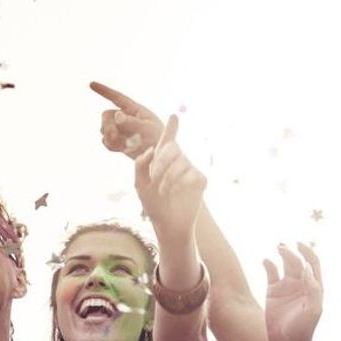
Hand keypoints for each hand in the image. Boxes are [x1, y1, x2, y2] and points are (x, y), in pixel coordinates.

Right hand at [90, 81, 162, 158]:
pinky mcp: (117, 141)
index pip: (116, 97)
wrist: (159, 155)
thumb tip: (116, 114)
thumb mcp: (147, 129)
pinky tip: (122, 149)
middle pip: (106, 116)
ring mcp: (119, 129)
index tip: (91, 83)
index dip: (104, 90)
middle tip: (113, 136)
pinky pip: (106, 142)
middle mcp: (124, 117)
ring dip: (112, 138)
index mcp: (133, 109)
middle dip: (108, 126)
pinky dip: (112, 146)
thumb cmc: (157, 139)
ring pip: (104, 130)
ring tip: (126, 145)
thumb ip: (131, 122)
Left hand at [135, 115, 205, 235]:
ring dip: (168, 175)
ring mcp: (190, 170)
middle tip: (154, 176)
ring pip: (181, 161)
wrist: (168, 225)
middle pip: (173, 148)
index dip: (171, 129)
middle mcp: (179, 163)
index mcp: (163, 162)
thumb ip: (140, 166)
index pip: (167, 142)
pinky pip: (191, 172)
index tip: (174, 116)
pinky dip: (180, 182)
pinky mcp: (200, 180)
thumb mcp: (140, 185)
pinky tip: (176, 192)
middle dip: (161, 160)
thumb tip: (151, 150)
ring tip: (163, 190)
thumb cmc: (154, 205)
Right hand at [263, 243, 322, 340]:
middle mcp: (301, 284)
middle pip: (297, 261)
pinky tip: (266, 260)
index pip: (313, 263)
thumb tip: (306, 268)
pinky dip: (269, 264)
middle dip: (292, 252)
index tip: (299, 245)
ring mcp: (286, 287)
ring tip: (278, 247)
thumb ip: (313, 288)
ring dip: (282, 253)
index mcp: (314, 287)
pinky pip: (271, 272)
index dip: (308, 252)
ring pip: (285, 264)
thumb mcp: (313, 310)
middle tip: (283, 248)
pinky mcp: (272, 292)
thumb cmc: (303, 329)